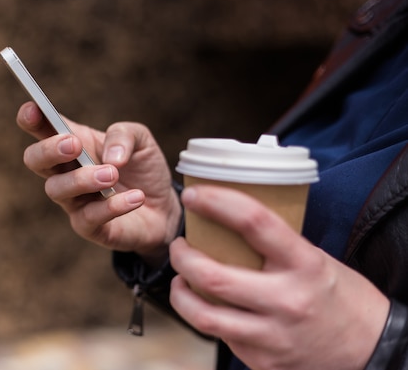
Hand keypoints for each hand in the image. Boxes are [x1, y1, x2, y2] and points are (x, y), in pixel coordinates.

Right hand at [16, 102, 180, 262]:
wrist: (164, 207)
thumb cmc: (143, 169)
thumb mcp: (141, 140)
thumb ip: (124, 135)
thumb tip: (110, 156)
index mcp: (73, 143)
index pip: (42, 128)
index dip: (31, 118)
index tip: (33, 108)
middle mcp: (65, 171)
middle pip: (35, 159)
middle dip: (48, 150)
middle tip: (74, 144)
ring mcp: (74, 200)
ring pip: (56, 189)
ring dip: (82, 179)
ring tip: (112, 174)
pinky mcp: (88, 227)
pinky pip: (89, 217)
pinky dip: (112, 206)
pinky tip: (136, 197)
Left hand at [169, 185, 389, 369]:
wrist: (370, 347)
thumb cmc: (337, 295)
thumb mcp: (313, 257)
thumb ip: (273, 244)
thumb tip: (224, 218)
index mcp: (304, 264)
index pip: (253, 222)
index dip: (216, 203)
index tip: (195, 196)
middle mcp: (287, 301)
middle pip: (213, 276)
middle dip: (182, 257)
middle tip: (179, 246)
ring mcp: (273, 336)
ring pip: (203, 315)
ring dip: (180, 293)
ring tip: (180, 279)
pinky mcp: (263, 361)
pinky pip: (220, 337)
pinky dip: (207, 317)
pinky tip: (209, 307)